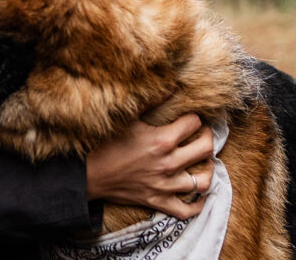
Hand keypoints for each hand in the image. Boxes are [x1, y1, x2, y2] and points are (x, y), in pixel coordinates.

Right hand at [85, 113, 213, 219]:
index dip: (193, 117)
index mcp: (161, 140)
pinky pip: (187, 210)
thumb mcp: (128, 119)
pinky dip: (197, 204)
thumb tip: (171, 86)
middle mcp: (168, 163)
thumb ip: (151, 102)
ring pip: (203, 181)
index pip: (193, 123)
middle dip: (208, 138)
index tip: (189, 117)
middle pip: (206, 149)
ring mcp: (165, 185)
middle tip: (202, 134)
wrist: (88, 174)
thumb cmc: (105, 144)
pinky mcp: (158, 202)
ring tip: (204, 162)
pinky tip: (199, 194)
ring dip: (208, 169)